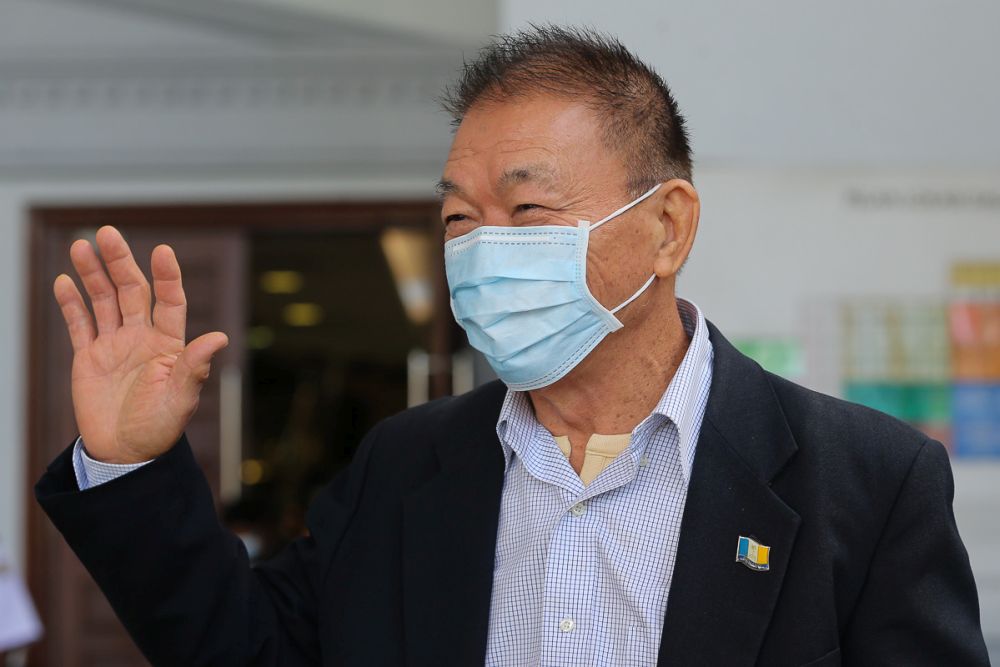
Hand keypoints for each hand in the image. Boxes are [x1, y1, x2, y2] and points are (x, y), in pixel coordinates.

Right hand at [53, 226, 228, 463]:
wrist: (125, 453)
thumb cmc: (159, 428)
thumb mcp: (181, 399)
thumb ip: (194, 367)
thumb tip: (219, 337)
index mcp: (169, 344)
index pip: (170, 301)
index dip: (168, 277)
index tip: (162, 252)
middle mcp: (142, 337)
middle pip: (132, 291)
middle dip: (120, 262)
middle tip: (107, 234)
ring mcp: (114, 344)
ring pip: (103, 300)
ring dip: (93, 274)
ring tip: (81, 245)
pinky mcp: (88, 357)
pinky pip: (79, 324)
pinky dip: (71, 303)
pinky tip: (65, 281)